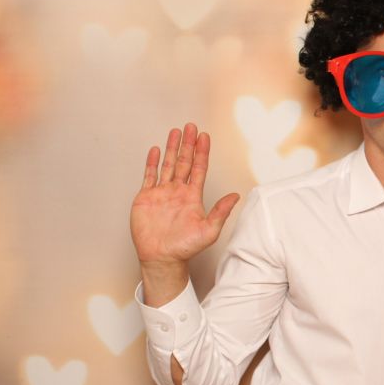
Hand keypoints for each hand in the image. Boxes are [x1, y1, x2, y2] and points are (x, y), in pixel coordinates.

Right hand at [130, 123, 239, 264]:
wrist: (162, 258)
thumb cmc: (185, 248)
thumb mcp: (209, 230)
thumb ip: (221, 212)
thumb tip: (237, 196)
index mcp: (193, 196)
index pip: (199, 168)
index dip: (202, 152)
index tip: (204, 136)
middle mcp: (178, 191)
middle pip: (184, 162)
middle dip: (188, 144)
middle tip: (191, 126)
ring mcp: (162, 193)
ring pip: (168, 165)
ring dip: (172, 148)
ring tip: (176, 132)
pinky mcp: (146, 198)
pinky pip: (149, 176)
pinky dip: (152, 162)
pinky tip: (156, 150)